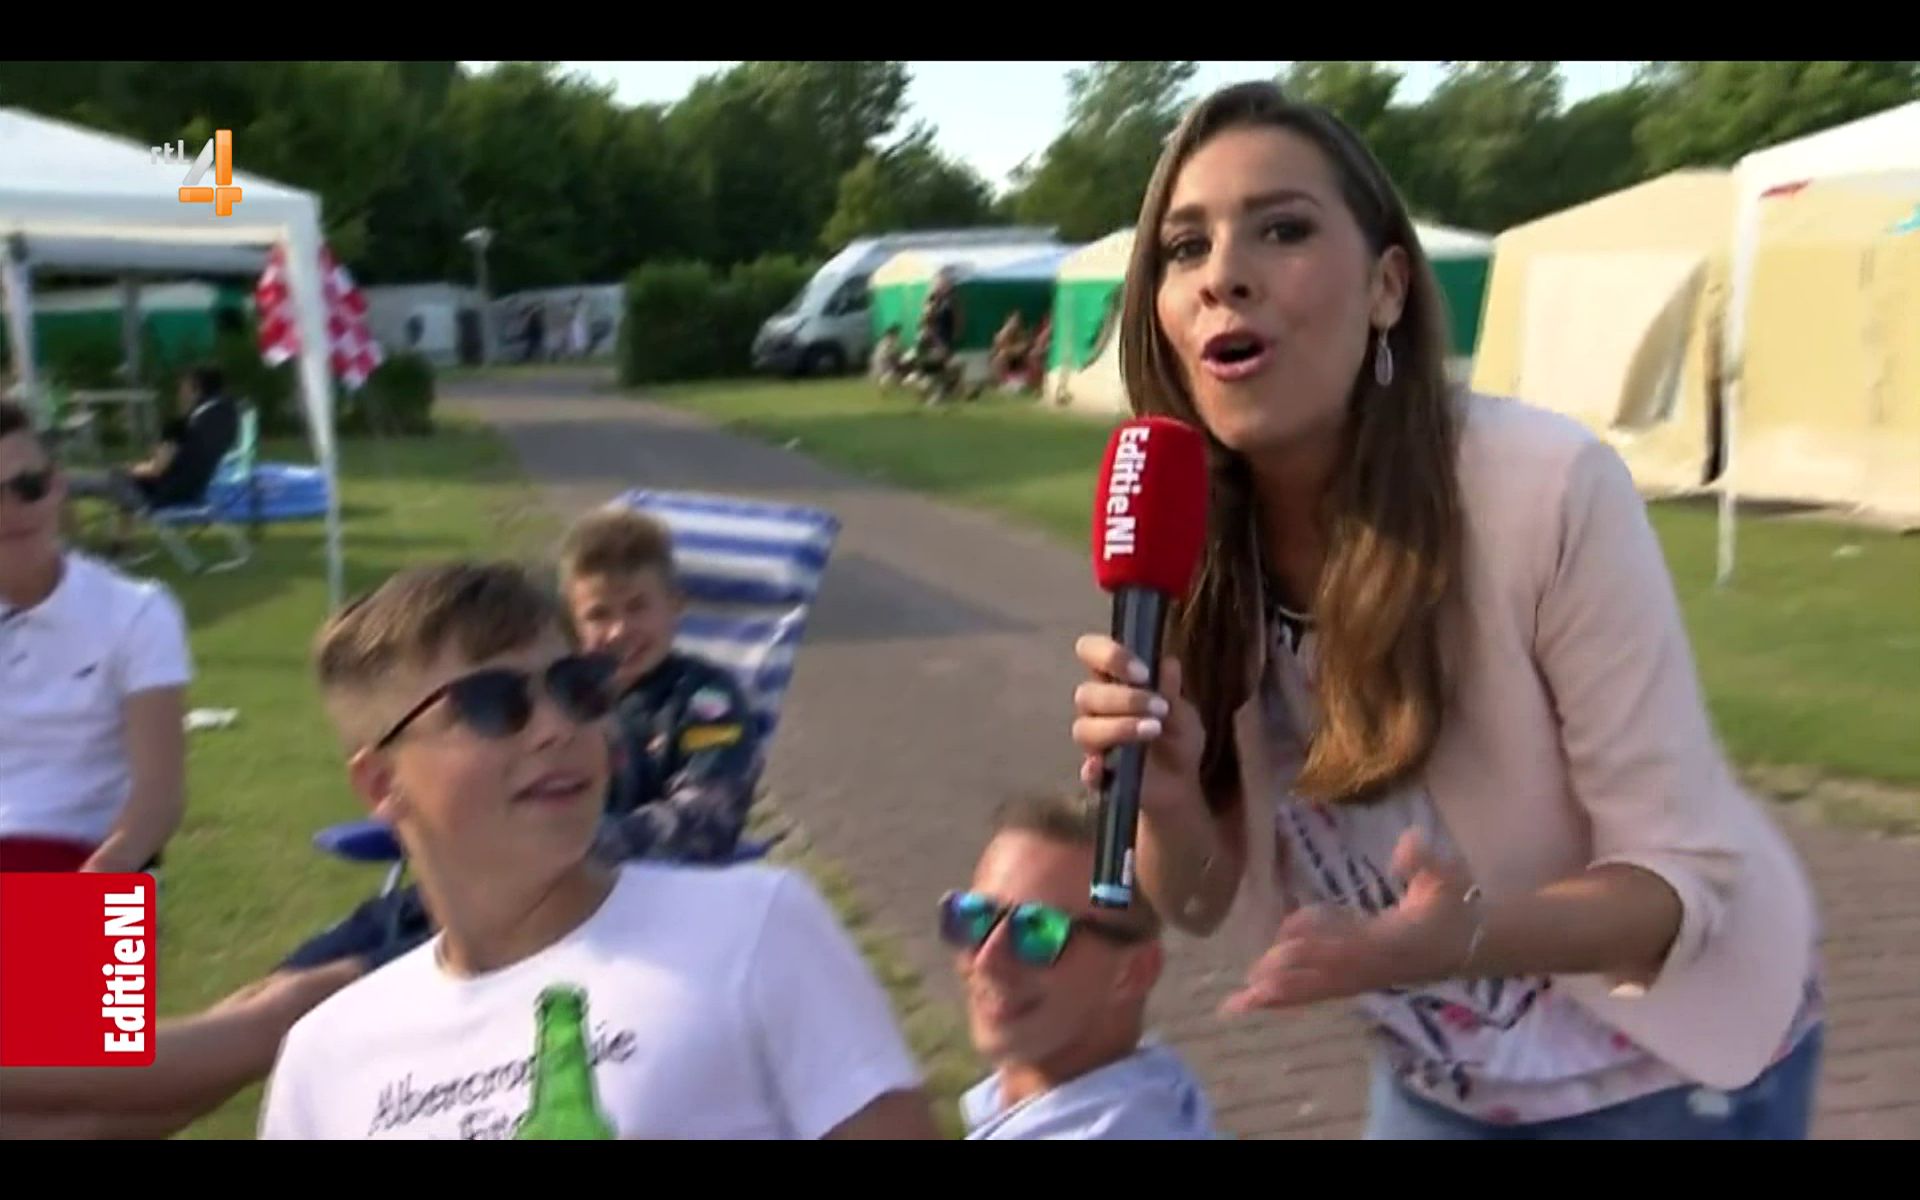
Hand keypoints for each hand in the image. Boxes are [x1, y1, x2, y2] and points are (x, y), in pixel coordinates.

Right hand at [1070, 635, 1206, 818]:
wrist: (1181, 786)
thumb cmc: (1177, 739)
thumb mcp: (1183, 713)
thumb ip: (1171, 691)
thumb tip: (1167, 663)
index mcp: (1114, 682)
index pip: (1091, 653)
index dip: (1109, 655)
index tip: (1142, 672)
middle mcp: (1096, 708)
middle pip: (1086, 694)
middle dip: (1124, 698)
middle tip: (1159, 708)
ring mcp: (1093, 742)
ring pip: (1084, 729)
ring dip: (1118, 726)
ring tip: (1153, 730)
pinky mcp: (1096, 774)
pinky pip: (1085, 771)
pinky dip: (1092, 769)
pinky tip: (1105, 766)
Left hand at [1222, 829, 1479, 1012]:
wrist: (1471, 943)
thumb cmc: (1453, 906)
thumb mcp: (1446, 877)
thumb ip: (1426, 861)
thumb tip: (1408, 842)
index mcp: (1392, 940)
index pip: (1351, 946)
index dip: (1318, 944)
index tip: (1283, 939)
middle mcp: (1373, 966)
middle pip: (1324, 978)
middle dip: (1287, 979)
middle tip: (1247, 982)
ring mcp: (1363, 978)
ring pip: (1316, 991)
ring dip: (1277, 998)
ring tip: (1236, 1005)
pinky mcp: (1357, 982)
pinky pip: (1317, 993)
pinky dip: (1286, 998)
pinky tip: (1256, 1001)